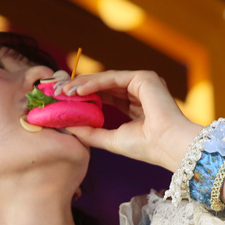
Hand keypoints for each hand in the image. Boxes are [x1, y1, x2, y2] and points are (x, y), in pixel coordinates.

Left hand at [59, 70, 202, 169]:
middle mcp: (138, 91)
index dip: (82, 99)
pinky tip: (77, 91)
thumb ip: (90, 133)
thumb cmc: (146, 147)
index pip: (103, 97)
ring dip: (81, 85)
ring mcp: (142, 83)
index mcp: (134, 105)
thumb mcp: (110, 139)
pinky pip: (112, 78)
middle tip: (56, 92)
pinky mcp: (143, 78)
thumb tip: (67, 126)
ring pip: (105, 80)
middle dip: (77, 88)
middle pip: (102, 86)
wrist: (168, 146)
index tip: (61, 102)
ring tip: (63, 91)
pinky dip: (93, 83)